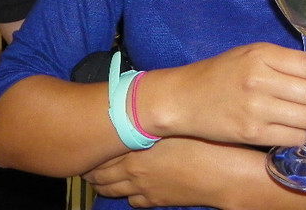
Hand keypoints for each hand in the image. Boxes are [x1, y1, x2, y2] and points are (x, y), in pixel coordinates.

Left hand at [86, 137, 260, 208]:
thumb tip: (136, 105)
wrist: (220, 174)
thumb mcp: (170, 123)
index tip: (85, 144)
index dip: (91, 150)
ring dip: (103, 185)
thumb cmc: (199, 142)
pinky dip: (127, 196)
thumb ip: (148, 120)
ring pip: (111, 190)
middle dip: (91, 170)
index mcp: (133, 148)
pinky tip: (129, 189)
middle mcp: (132, 170)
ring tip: (98, 179)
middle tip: (86, 164)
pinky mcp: (156, 201)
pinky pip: (133, 202)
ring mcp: (143, 189)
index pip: (100, 153)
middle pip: (100, 174)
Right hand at [143, 42, 305, 146]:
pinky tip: (295, 130)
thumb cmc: (219, 73)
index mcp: (261, 54)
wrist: (183, 98)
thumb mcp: (249, 54)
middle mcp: (260, 79)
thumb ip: (284, 59)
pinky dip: (302, 136)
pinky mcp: (253, 134)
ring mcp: (257, 109)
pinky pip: (296, 138)